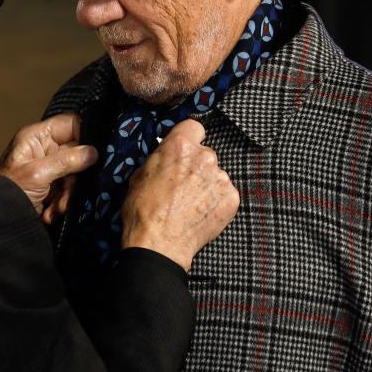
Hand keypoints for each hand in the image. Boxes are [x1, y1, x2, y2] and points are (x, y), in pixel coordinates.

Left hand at [0, 114, 96, 216]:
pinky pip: (69, 189)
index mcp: (37, 137)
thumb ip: (66, 161)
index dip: (86, 135)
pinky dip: (63, 202)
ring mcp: (49, 168)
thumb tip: (92, 152)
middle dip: (75, 175)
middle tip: (69, 191)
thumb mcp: (37, 174)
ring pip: (76, 174)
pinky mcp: (52, 186)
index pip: (70, 124)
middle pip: (77, 152)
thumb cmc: (6, 191)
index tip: (96, 152)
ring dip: (69, 194)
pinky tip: (52, 211)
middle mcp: (44, 149)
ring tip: (56, 207)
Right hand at [120, 119, 239, 270]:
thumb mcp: (140, 174)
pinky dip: (215, 201)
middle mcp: (205, 158)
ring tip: (189, 203)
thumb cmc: (144, 212)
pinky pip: (225, 193)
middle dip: (196, 165)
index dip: (189, 138)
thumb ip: (160, 158)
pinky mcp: (231, 199)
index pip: (194, 127)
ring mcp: (221, 179)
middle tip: (182, 184)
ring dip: (206, 184)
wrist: (159, 244)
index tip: (186, 148)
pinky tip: (200, 212)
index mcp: (180, 147)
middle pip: (205, 153)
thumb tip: (166, 156)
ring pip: (215, 174)